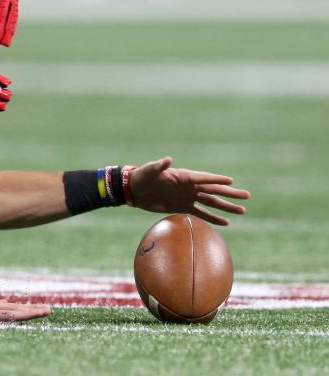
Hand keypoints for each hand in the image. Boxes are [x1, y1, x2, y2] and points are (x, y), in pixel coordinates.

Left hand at [129, 157, 249, 225]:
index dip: (216, 179)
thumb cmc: (142, 176)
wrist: (134, 189)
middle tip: (247, 195)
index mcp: (184, 176)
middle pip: (214, 190)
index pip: (204, 178)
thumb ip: (159, 166)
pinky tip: (226, 222)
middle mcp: (189, 186)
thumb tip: (167, 160)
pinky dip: (213, 218)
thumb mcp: (150, 170)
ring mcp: (188, 197)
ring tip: (242, 210)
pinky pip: (201, 213)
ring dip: (226, 207)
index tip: (231, 180)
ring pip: (212, 202)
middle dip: (230, 193)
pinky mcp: (183, 207)